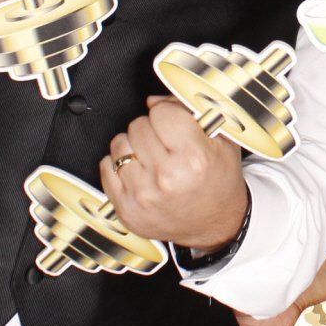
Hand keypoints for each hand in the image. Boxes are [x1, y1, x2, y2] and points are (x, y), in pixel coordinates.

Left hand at [100, 97, 247, 247]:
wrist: (216, 223)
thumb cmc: (219, 180)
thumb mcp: (220, 140)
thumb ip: (187, 111)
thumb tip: (153, 102)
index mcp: (194, 157)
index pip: (160, 112)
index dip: (168, 114)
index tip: (174, 125)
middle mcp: (167, 177)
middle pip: (138, 126)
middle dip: (151, 129)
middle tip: (165, 144)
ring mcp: (143, 195)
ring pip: (119, 144)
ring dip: (133, 146)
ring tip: (151, 157)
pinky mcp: (126, 209)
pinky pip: (106, 167)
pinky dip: (119, 165)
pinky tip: (138, 171)